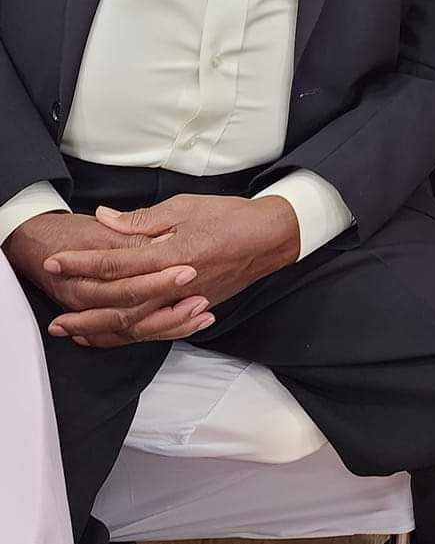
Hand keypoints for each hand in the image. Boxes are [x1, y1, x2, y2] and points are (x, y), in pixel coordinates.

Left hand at [5, 210, 210, 348]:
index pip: (115, 264)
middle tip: (55, 316)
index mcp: (170, 255)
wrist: (269, 239)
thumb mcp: (183, 207)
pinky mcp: (193, 310)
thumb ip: (140, 220)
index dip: (82, 264)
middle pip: (120, 304)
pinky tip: (112, 335)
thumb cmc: (228, 217)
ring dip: (102, 330)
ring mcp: (185, 302)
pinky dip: (130, 336)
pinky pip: (156, 330)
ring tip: (74, 333)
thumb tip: (104, 219)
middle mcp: (175, 285)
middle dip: (83, 309)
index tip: (56, 261)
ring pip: (136, 325)